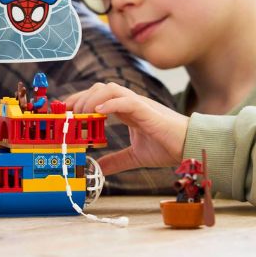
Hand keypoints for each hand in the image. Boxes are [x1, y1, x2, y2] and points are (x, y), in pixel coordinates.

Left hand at [66, 82, 188, 175]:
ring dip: (91, 99)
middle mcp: (130, 103)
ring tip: (81, 116)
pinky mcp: (148, 111)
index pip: (97, 97)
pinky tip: (98, 113)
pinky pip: (126, 100)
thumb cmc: (168, 147)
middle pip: (99, 88)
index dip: (79, 101)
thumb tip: (98, 169)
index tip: (64, 112)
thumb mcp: (135, 156)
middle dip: (80, 98)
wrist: (191, 147)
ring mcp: (139, 104)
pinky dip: (110, 104)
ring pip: (110, 88)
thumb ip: (116, 160)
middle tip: (68, 116)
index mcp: (127, 110)